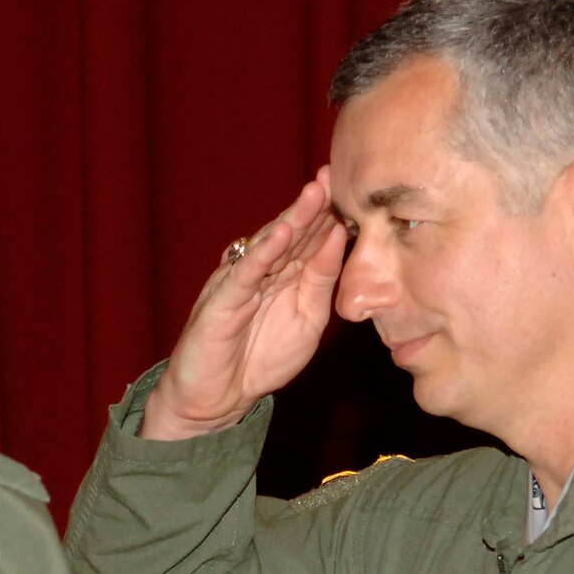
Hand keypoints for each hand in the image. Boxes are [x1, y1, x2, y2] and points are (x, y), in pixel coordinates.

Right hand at [140, 170, 347, 440]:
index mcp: (285, 274)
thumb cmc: (261, 359)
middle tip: (336, 174)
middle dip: (314, 204)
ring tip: (315, 192)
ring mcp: (241, 282)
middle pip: (292, 232)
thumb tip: (339, 239)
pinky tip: (282, 234)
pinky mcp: (222, 302)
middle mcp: (262, 270)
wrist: (218, 399)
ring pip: (269, 244)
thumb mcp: (307, 320)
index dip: (331, 215)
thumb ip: (321, 281)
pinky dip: (263, 253)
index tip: (356, 189)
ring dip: (292, 218)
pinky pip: (245, 273)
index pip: (311, 238)